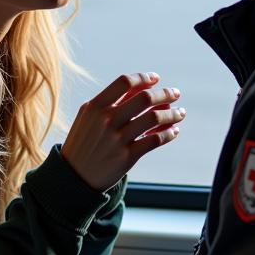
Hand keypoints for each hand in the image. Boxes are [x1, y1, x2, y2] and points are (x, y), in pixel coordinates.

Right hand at [61, 72, 184, 190]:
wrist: (74, 176)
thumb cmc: (85, 142)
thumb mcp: (89, 117)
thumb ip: (111, 102)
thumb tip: (141, 87)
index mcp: (95, 106)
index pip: (124, 82)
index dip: (144, 78)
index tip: (156, 79)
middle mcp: (107, 120)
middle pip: (144, 98)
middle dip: (165, 94)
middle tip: (175, 94)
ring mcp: (117, 139)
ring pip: (154, 118)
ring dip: (172, 113)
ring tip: (180, 112)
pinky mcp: (127, 157)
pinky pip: (155, 140)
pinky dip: (169, 134)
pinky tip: (174, 131)